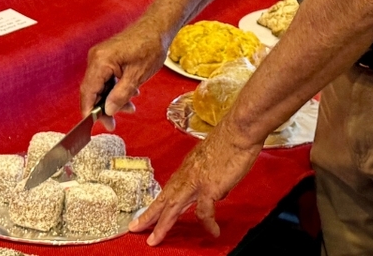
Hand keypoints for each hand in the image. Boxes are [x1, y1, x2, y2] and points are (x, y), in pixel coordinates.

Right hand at [81, 22, 166, 127]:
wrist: (157, 29)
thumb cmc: (149, 48)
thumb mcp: (137, 76)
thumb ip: (120, 95)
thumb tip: (108, 111)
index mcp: (101, 61)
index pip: (88, 90)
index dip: (88, 110)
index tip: (92, 126)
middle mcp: (96, 58)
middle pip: (92, 90)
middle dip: (103, 108)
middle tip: (113, 123)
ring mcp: (101, 57)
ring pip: (100, 85)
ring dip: (112, 99)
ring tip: (130, 107)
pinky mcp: (107, 58)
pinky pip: (106, 78)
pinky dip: (115, 89)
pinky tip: (129, 95)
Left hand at [130, 119, 262, 243]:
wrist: (238, 131)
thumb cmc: (229, 142)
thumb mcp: (210, 161)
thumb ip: (206, 177)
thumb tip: (211, 191)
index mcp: (186, 170)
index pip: (166, 191)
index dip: (155, 205)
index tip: (145, 215)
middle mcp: (187, 176)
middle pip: (163, 200)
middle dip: (148, 216)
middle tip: (134, 228)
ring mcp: (196, 182)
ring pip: (172, 207)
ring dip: (162, 225)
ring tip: (155, 240)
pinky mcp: (209, 187)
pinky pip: (204, 211)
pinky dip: (208, 223)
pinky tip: (213, 231)